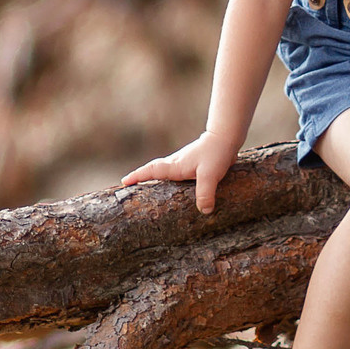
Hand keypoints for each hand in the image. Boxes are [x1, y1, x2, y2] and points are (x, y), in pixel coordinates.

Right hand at [121, 136, 237, 213]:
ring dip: (153, 177)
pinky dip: (168, 178)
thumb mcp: (210, 175)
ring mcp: (183, 162)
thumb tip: (204, 211)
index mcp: (175, 166)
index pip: (152, 171)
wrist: (225, 138)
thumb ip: (205, 193)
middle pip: (153, 170)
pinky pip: (174, 172)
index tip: (124, 182)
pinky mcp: (192, 164)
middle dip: (140, 177)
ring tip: (145, 189)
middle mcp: (176, 163)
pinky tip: (173, 186)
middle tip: (128, 186)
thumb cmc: (216, 153)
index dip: (137, 176)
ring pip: (163, 170)